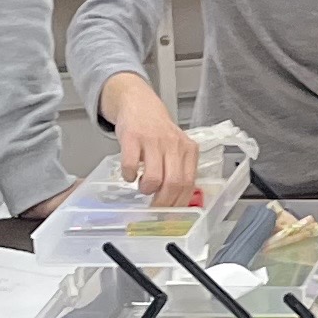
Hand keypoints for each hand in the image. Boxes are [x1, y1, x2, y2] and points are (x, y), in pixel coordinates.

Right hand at [103, 77, 198, 201]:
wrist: (139, 104)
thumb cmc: (158, 132)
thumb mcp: (176, 148)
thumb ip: (180, 170)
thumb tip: (178, 203)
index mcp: (188, 150)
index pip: (189, 184)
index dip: (178, 203)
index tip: (170, 214)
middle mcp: (173, 144)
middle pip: (174, 183)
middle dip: (163, 202)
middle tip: (154, 207)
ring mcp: (153, 140)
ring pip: (155, 178)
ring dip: (146, 189)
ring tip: (143, 186)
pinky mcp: (133, 138)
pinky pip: (131, 166)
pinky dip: (128, 176)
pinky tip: (130, 174)